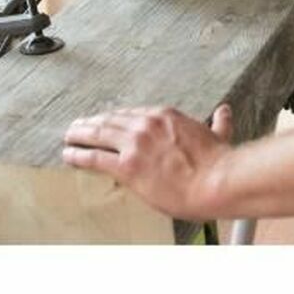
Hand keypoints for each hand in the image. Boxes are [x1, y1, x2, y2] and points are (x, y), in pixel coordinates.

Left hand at [63, 103, 233, 220]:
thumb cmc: (218, 163)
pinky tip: (69, 155)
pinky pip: (95, 157)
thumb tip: (225, 112)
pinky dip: (79, 155)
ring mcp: (135, 144)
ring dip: (80, 135)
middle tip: (78, 126)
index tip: (105, 121)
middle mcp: (146, 125)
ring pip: (98, 135)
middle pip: (110, 120)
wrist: (216, 181)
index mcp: (165, 116)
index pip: (130, 114)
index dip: (114, 118)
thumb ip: (218, 124)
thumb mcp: (218, 136)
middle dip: (91, 123)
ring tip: (69, 138)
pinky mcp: (127, 166)